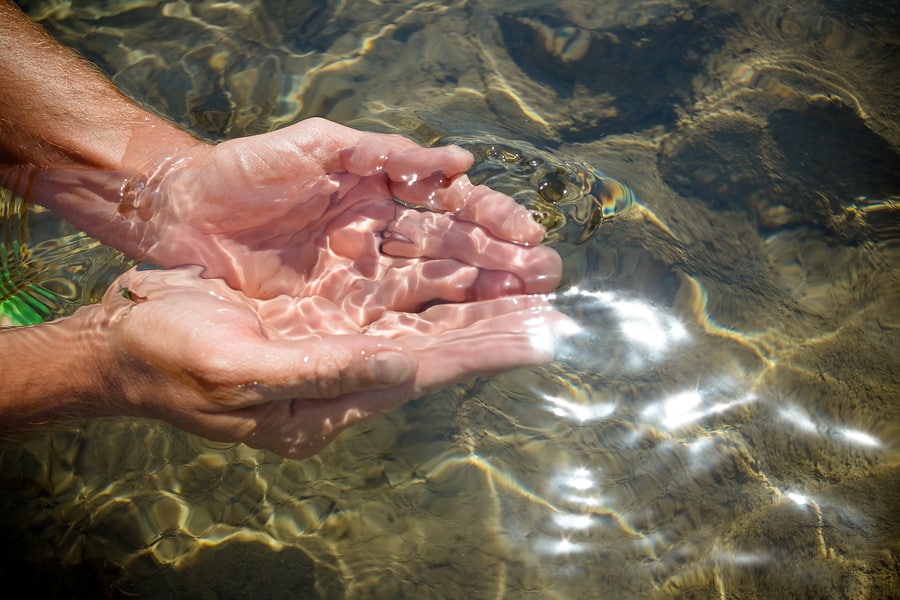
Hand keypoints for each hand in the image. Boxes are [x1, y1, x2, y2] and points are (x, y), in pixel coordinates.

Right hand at [105, 265, 569, 457]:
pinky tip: (461, 271)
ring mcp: (334, 341)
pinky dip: (431, 286)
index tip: (541, 336)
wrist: (127, 345)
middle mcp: (344, 372)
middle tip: (553, 303)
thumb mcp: (239, 369)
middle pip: (437, 345)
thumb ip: (322, 372)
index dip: (483, 351)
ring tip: (527, 283)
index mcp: (328, 401)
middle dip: (495, 324)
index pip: (425, 371)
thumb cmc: (172, 360)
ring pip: (420, 318)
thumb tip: (401, 365)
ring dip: (473, 301)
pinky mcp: (322, 314)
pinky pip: (391, 299)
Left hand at [121, 117, 557, 299]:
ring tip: (532, 313)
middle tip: (549, 280)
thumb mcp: (317, 145)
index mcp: (379, 193)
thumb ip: (386, 152)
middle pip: (451, 254)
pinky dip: (436, 332)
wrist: (181, 211)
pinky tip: (474, 339)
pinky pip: (395, 324)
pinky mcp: (337, 316)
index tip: (528, 235)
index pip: (448, 208)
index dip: (490, 220)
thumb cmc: (246, 171)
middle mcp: (379, 239)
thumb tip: (458, 162)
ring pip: (433, 293)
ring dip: (483, 302)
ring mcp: (361, 280)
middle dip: (501, 267)